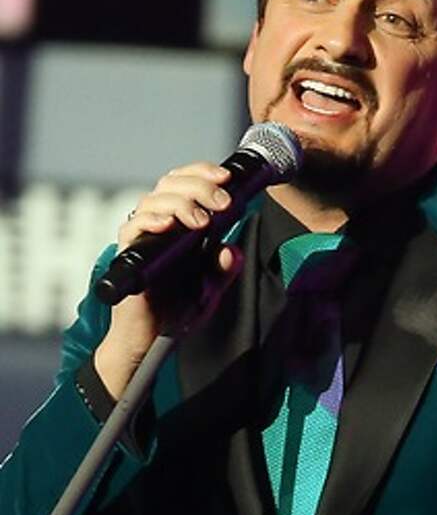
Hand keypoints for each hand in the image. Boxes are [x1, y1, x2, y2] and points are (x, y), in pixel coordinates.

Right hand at [94, 162, 241, 397]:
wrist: (152, 341)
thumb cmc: (175, 312)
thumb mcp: (209, 290)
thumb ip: (221, 270)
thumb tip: (230, 250)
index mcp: (179, 225)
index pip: (185, 183)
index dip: (203, 173)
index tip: (226, 178)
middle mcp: (159, 225)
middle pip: (170, 184)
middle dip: (199, 186)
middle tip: (222, 201)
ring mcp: (142, 238)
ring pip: (153, 199)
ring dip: (181, 202)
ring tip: (202, 220)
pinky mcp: (129, 254)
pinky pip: (132, 227)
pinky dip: (150, 220)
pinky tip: (168, 225)